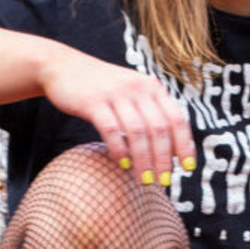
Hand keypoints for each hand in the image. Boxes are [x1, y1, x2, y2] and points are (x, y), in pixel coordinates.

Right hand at [39, 46, 195, 184]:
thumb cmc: (102, 88)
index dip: (184, 145)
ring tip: (144, 179)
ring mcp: (116, 93)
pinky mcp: (93, 101)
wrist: (63, 67)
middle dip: (164, 159)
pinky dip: (119, 149)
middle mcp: (138, 88)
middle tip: (163, 181)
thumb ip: (151, 114)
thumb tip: (172, 149)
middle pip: (159, 129)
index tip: (186, 168)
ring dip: (144, 160)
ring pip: (138, 132)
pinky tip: (122, 163)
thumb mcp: (132, 93)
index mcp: (152, 87)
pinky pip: (111, 130)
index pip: (177, 119)